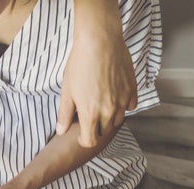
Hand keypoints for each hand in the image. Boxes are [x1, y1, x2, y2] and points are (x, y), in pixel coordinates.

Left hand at [58, 16, 136, 146]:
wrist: (100, 41)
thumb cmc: (80, 63)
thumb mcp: (67, 90)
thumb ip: (65, 113)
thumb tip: (61, 130)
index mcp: (90, 114)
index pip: (90, 141)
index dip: (84, 139)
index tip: (81, 133)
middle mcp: (109, 111)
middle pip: (104, 131)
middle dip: (96, 127)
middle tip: (89, 114)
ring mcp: (122, 101)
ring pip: (118, 120)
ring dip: (110, 117)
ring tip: (101, 104)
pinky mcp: (132, 90)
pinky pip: (130, 106)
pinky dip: (123, 105)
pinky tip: (114, 94)